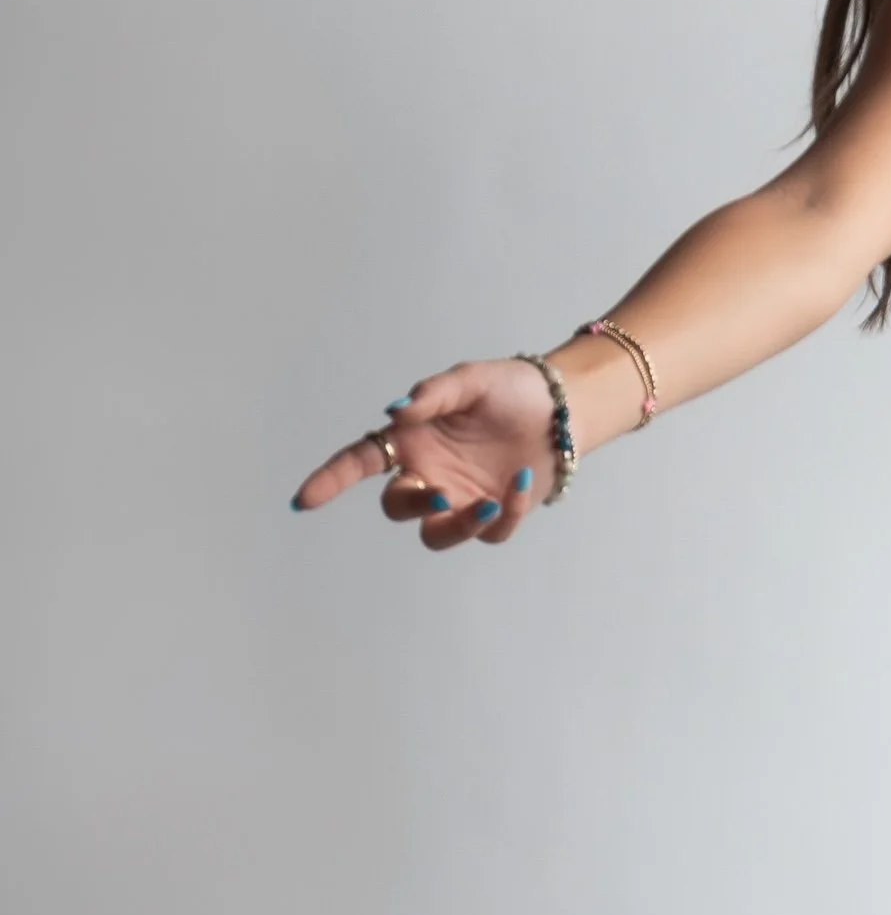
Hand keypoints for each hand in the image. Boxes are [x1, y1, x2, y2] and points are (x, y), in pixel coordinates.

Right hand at [291, 358, 557, 548]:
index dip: (330, 481)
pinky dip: (507, 511)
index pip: (359, 463)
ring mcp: (460, 499)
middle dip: (413, 506)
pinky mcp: (494, 515)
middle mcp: (428, 474)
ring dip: (459, 525)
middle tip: (440, 494)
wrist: (563, 409)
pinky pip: (490, 531)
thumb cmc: (510, 390)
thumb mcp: (471, 380)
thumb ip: (432, 394)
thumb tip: (395, 412)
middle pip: (397, 507)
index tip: (302, 501)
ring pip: (438, 534)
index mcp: (411, 441)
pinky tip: (523, 483)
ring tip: (489, 504)